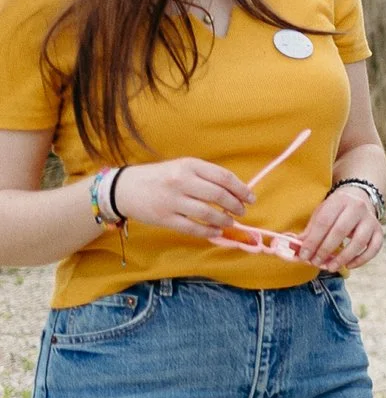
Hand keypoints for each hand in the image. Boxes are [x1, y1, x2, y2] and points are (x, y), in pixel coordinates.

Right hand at [113, 158, 253, 238]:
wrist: (124, 188)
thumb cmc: (159, 177)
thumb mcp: (182, 167)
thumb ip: (205, 176)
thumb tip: (234, 191)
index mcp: (189, 165)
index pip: (223, 177)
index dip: (241, 189)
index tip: (250, 198)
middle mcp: (181, 181)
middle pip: (218, 195)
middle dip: (235, 205)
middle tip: (242, 211)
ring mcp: (172, 201)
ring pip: (207, 213)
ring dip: (224, 220)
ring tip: (230, 222)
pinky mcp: (164, 218)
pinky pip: (191, 227)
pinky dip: (208, 231)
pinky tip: (216, 232)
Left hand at [297, 186, 384, 271]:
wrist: (359, 198)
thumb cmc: (335, 211)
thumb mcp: (320, 214)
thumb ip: (309, 231)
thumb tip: (294, 248)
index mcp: (339, 201)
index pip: (324, 222)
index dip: (312, 240)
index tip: (304, 255)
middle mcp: (357, 207)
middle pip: (340, 231)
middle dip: (325, 250)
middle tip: (315, 262)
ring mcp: (370, 219)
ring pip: (359, 241)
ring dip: (344, 257)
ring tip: (331, 267)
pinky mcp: (379, 230)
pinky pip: (374, 247)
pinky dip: (362, 259)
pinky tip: (349, 265)